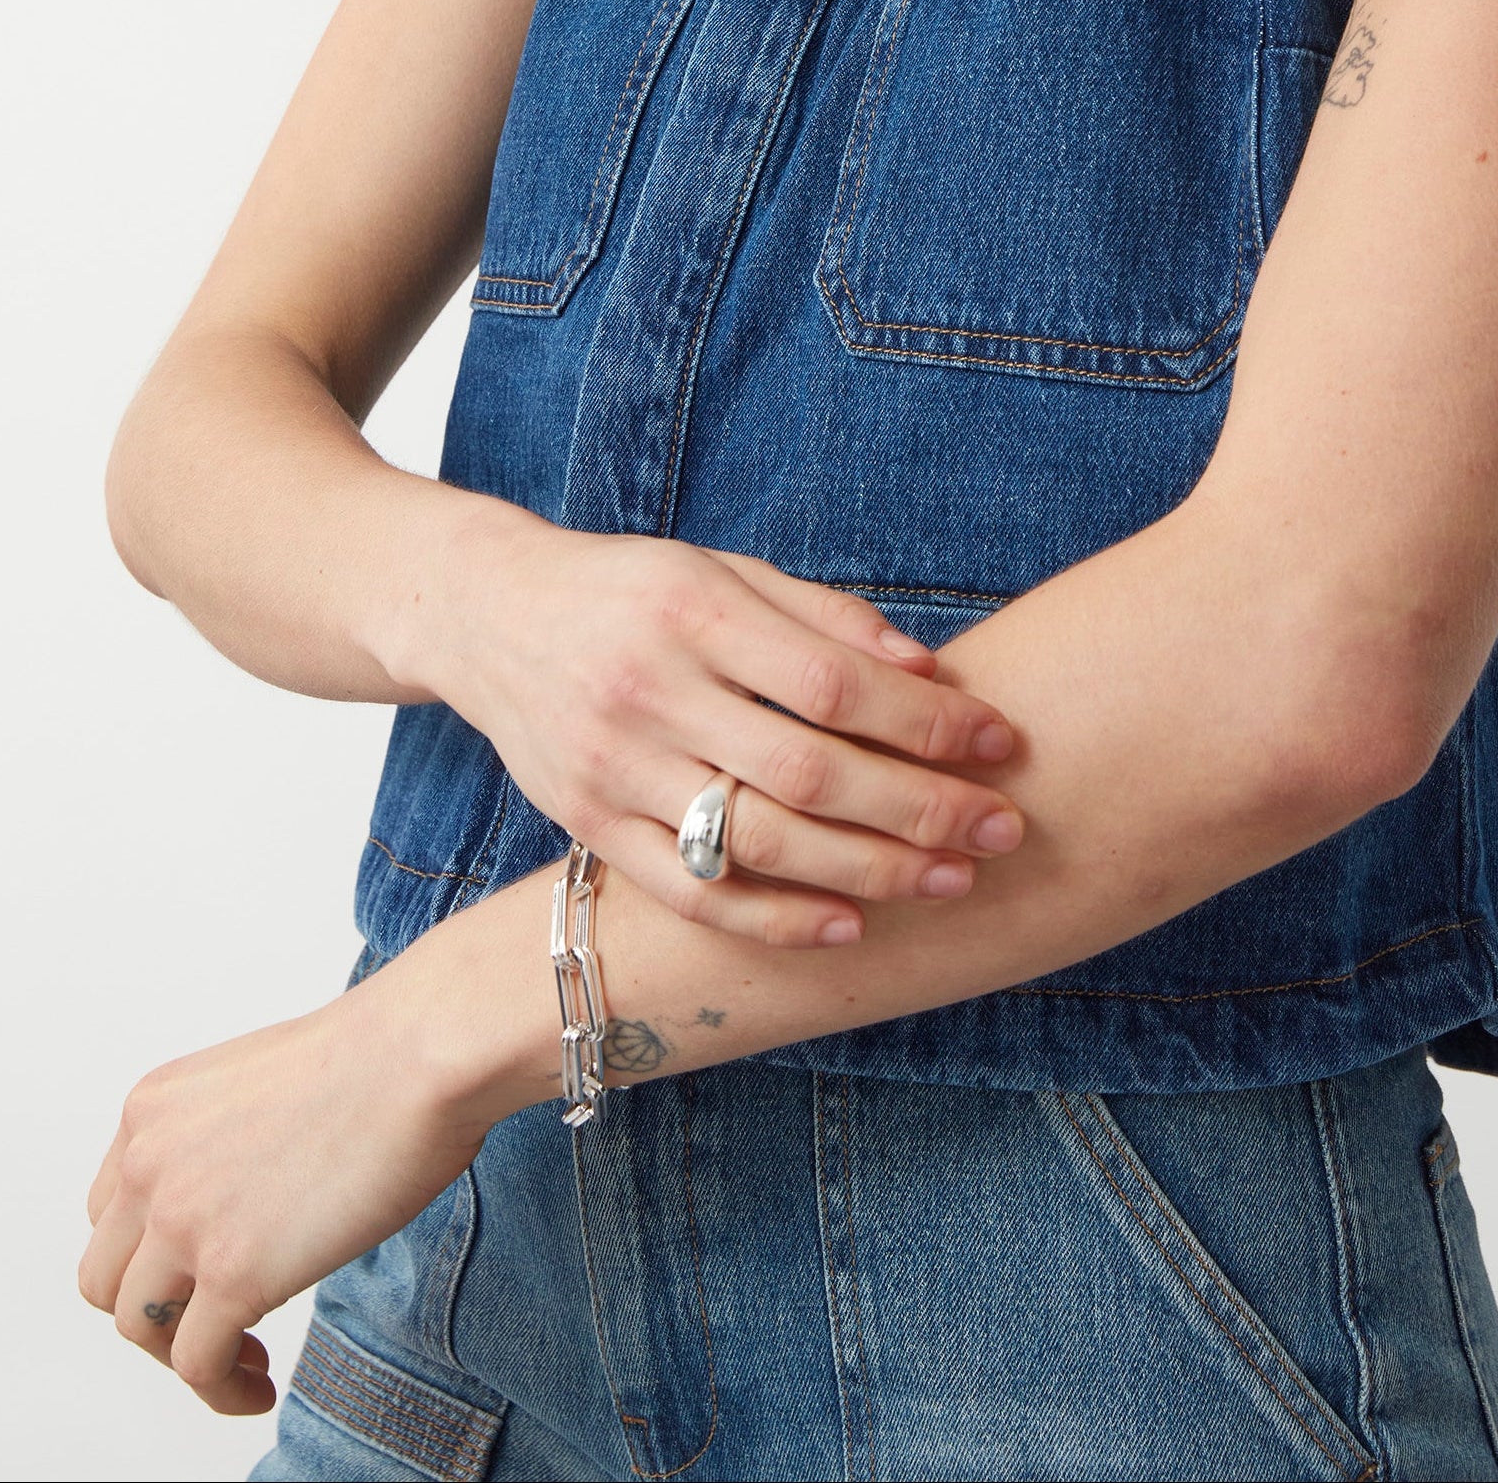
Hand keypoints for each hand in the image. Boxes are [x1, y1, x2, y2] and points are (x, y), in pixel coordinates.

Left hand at [78, 965, 490, 1419]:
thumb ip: (228, 1140)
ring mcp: (182, 1221)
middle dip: (157, 1310)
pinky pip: (197, 1365)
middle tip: (214, 1324)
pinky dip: (222, 1391)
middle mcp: (148, 1163)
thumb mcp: (261, 1082)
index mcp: (153, 1109)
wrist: (420, 1052)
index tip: (195, 1274)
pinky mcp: (232, 1274)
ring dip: (184, 1356)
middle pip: (108, 1277)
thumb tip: (251, 1200)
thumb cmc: (378, 1055)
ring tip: (245, 1365)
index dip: (150, 1255)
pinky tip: (262, 1389)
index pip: (110, 1213)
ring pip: (140, 1326)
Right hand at [416, 505, 1024, 946]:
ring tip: (953, 879)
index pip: (832, 684)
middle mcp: (650, 694)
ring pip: (758, 841)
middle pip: (808, 773)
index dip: (925, 721)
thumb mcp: (724, 572)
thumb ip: (824, 619)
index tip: (1000, 741)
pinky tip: (847, 926)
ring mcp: (613, 769)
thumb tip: (930, 673)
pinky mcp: (587, 827)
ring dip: (869, 870)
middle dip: (921, 806)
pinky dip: (773, 919)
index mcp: (694, 615)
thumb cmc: (634, 590)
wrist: (490, 615)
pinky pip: (689, 892)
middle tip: (1006, 826)